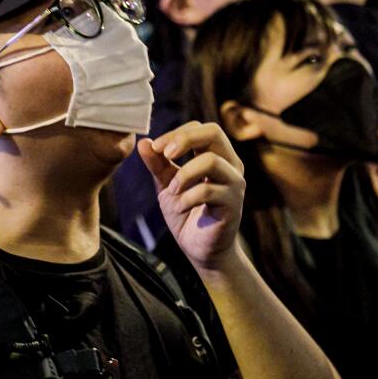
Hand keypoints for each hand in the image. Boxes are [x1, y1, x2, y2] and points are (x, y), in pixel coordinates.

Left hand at [138, 121, 245, 271]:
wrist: (200, 250)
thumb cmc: (187, 214)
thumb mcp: (167, 185)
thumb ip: (157, 164)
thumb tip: (143, 142)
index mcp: (216, 155)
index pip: (200, 128)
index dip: (176, 133)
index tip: (155, 147)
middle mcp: (230, 165)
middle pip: (213, 132)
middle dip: (184, 139)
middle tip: (165, 153)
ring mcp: (234, 184)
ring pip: (212, 160)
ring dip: (184, 173)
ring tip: (172, 190)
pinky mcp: (233, 205)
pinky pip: (208, 191)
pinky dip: (187, 197)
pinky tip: (181, 207)